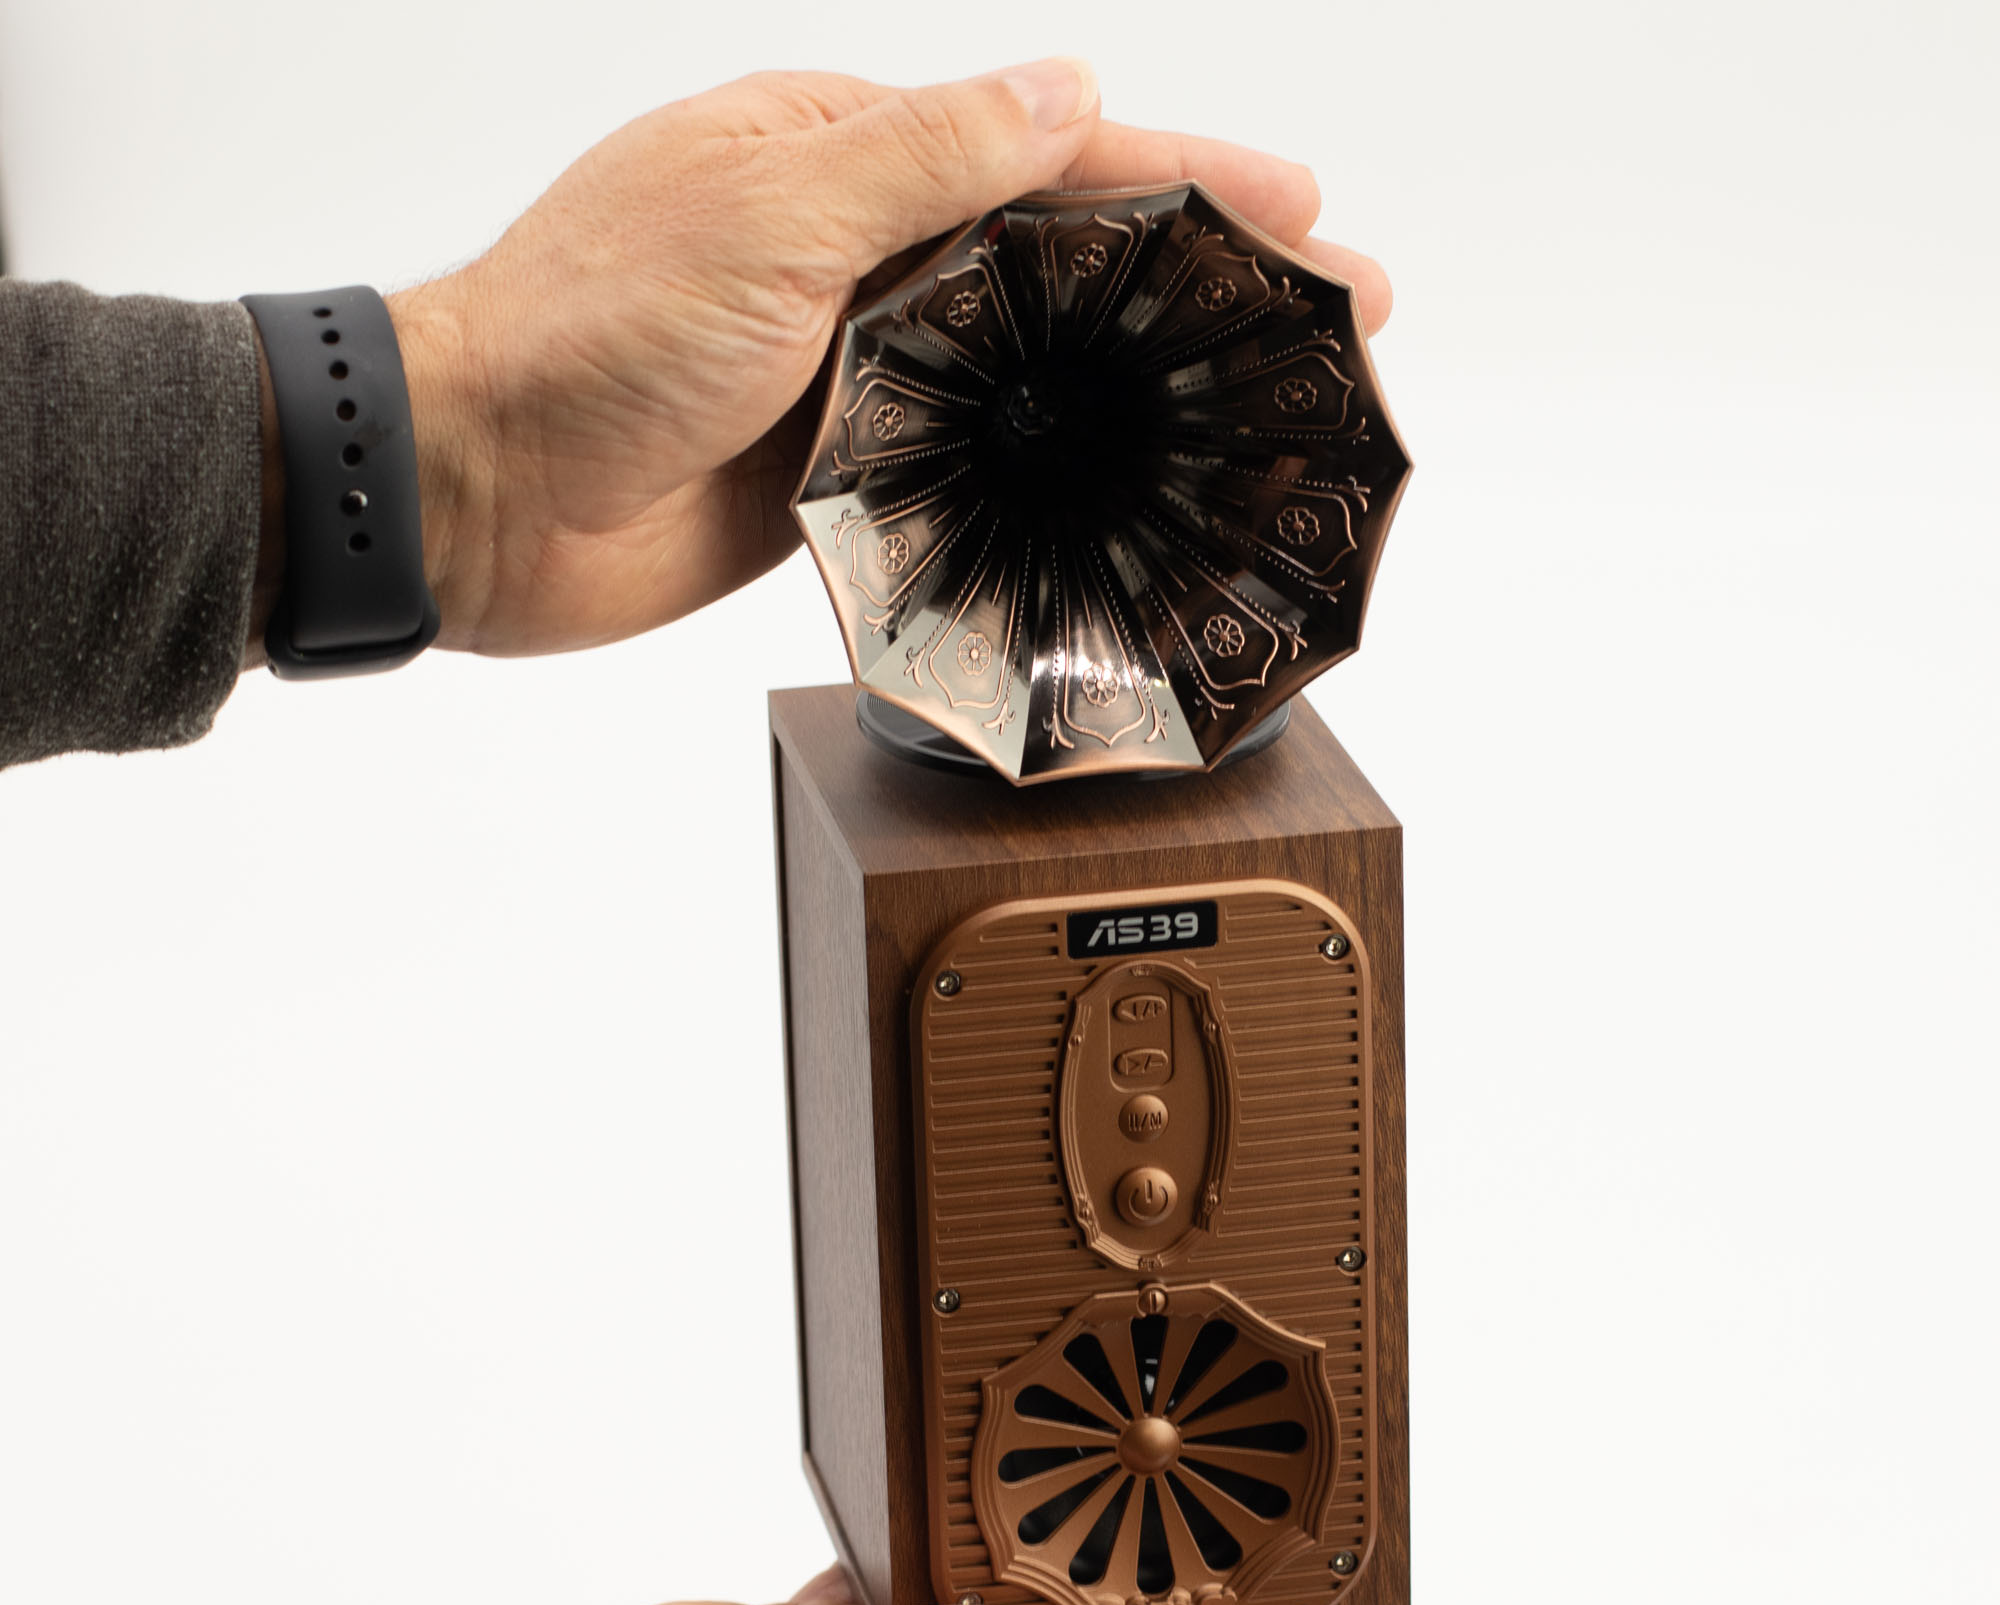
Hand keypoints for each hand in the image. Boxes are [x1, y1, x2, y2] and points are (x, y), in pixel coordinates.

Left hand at [380, 61, 1392, 657]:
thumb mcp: (769, 214)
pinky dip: (1044, 472)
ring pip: (1026, 368)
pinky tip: (1121, 493)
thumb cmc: (589, 334)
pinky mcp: (837, 473)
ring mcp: (853, 371)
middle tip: (1323, 320)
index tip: (1302, 208)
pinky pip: (964, 461)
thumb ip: (924, 158)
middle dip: (1194, 285)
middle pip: (1062, 261)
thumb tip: (1066, 95)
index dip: (1187, 178)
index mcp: (844, 154)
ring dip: (1137, 384)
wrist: (480, 495)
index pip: (1050, 152)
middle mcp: (859, 256)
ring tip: (1255, 412)